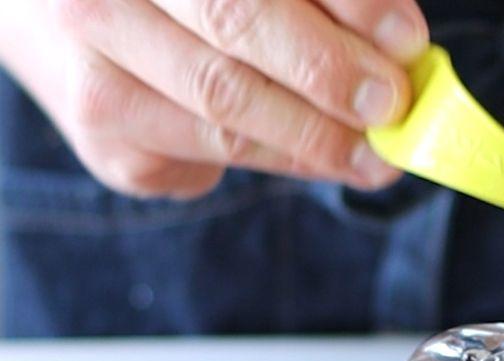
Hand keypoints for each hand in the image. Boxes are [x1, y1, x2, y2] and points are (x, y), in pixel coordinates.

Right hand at [0, 0, 427, 197]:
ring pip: (225, 113)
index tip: (406, 41)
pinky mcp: (103, 137)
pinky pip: (211, 158)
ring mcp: (92, 66)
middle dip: (329, 78)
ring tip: (379, 153)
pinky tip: (318, 153)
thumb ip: (317, 2)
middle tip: (393, 106)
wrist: (54, 16)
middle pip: (232, 35)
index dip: (345, 7)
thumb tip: (399, 49)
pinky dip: (280, 157)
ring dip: (319, 138)